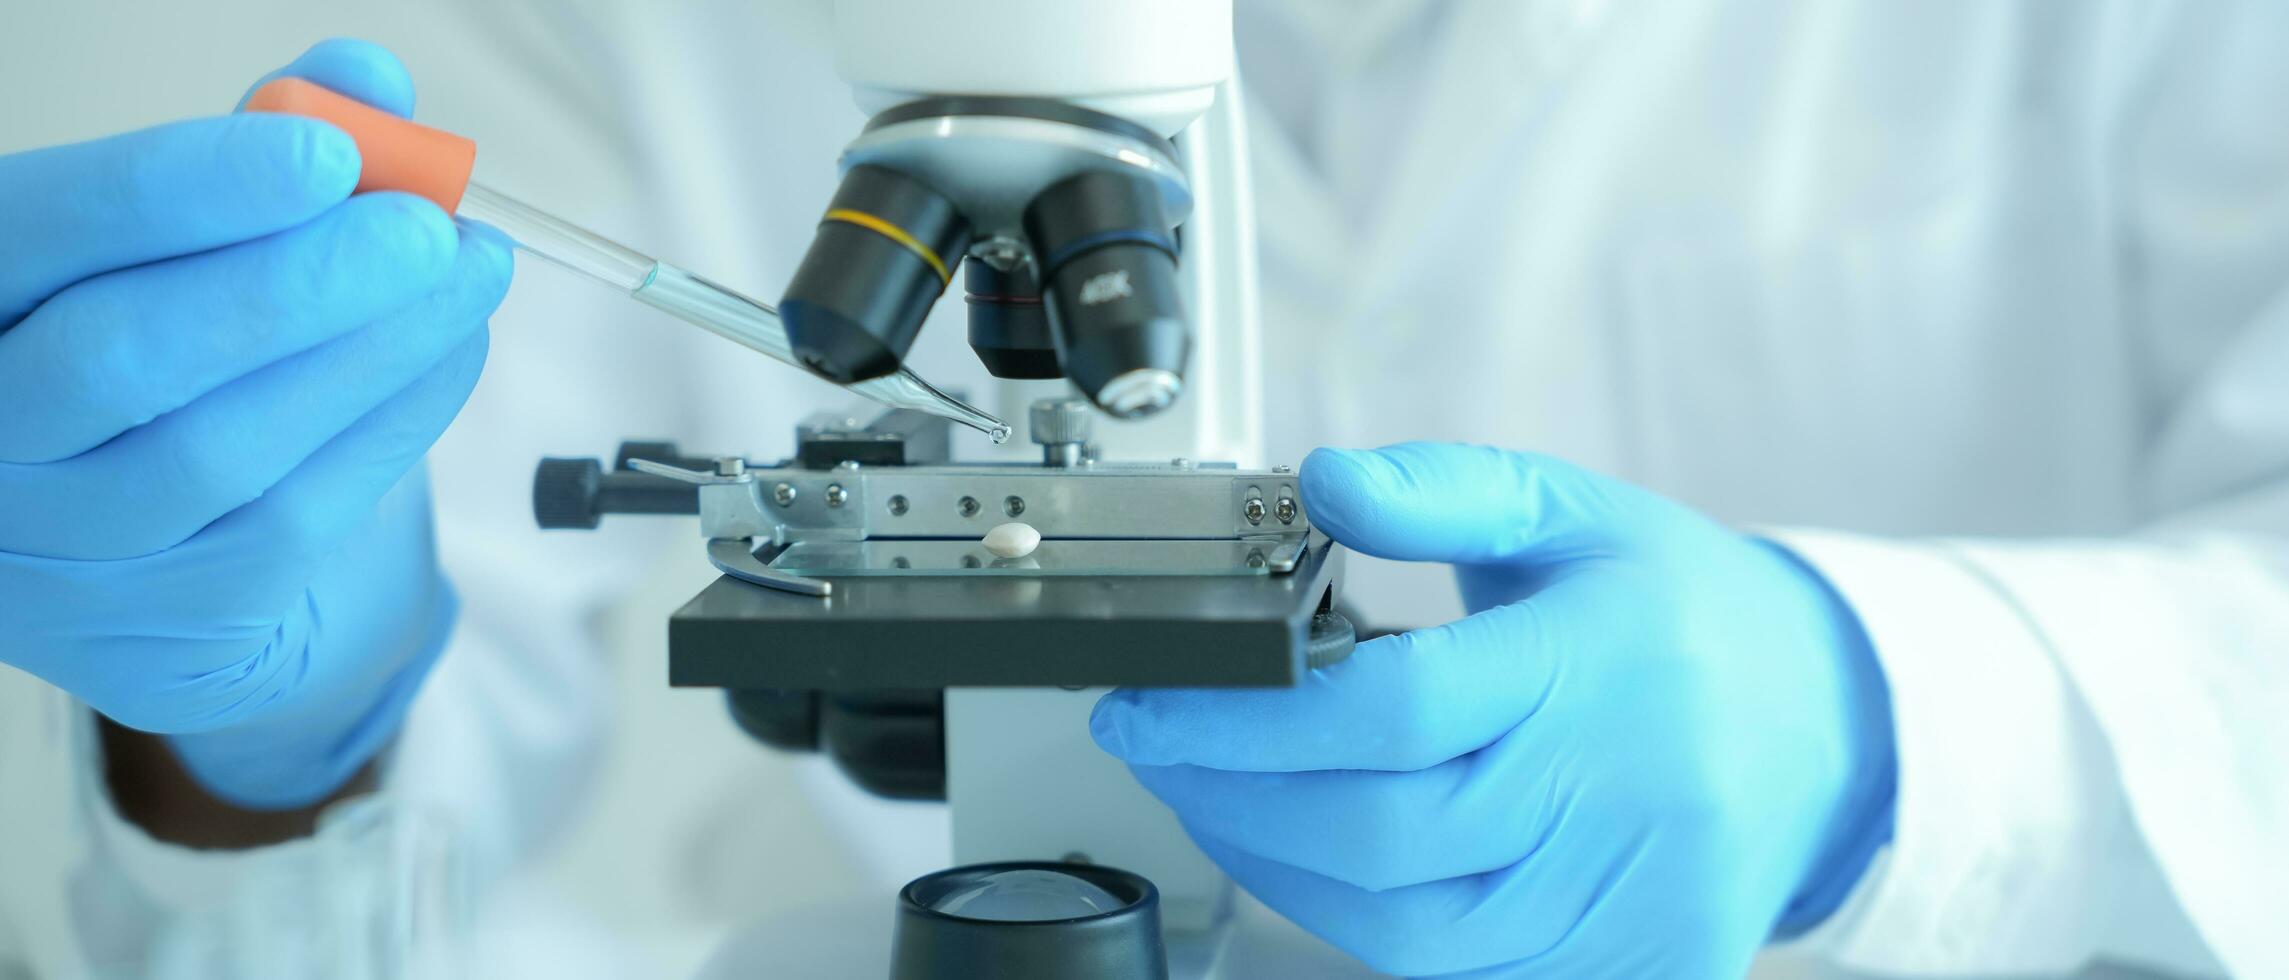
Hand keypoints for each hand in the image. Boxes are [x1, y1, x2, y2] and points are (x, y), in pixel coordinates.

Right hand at [0, 40, 510, 809]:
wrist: (135, 541)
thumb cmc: (154, 340)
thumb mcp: (179, 233)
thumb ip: (261, 147)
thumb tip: (373, 81)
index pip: (41, 231)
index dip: (184, 188)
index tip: (329, 152)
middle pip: (125, 355)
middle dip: (296, 283)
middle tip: (426, 229)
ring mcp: (61, 543)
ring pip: (224, 446)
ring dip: (375, 348)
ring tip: (470, 269)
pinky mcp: (166, 616)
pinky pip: (302, 512)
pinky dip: (396, 416)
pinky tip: (449, 345)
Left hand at [1092, 443, 1896, 976]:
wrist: (1828, 723)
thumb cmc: (1681, 612)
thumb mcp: (1569, 510)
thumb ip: (1438, 489)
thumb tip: (1322, 483)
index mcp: (1602, 663)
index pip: (1391, 711)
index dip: (1242, 718)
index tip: (1146, 702)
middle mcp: (1622, 795)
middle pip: (1378, 831)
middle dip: (1231, 795)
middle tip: (1159, 747)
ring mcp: (1630, 902)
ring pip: (1402, 927)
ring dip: (1277, 867)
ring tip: (1219, 797)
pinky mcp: (1633, 969)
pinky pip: (1458, 973)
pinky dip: (1360, 921)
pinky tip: (1315, 858)